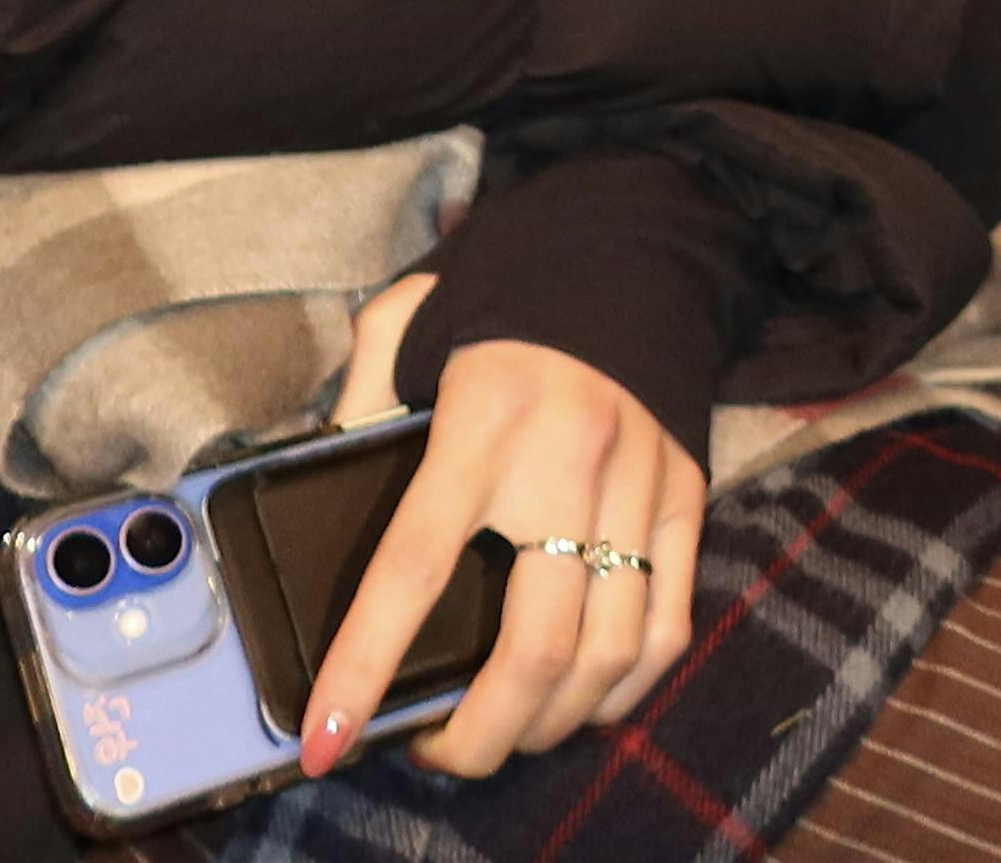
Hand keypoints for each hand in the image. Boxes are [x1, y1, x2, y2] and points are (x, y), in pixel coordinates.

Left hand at [300, 333, 696, 783]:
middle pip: (532, 646)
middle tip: (433, 755)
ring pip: (606, 655)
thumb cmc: (506, 296)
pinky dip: (622, 691)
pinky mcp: (687, 501)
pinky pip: (667, 630)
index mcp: (483, 420)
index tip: (329, 734)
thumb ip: (362, 394)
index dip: (367, 661)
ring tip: (501, 735)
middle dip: (476, 736)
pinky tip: (578, 704)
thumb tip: (313, 473)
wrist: (631, 245)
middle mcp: (568, 462)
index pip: (415, 564)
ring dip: (548, 724)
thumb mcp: (414, 320)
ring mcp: (639, 487)